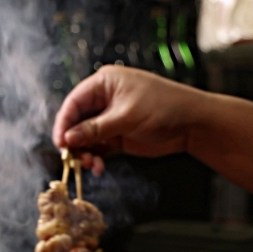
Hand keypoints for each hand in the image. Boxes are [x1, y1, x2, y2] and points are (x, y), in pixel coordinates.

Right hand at [52, 66, 206, 175]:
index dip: (64, 123)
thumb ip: (95, 129)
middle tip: (73, 159)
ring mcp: (110, 118)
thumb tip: (68, 138)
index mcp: (104, 83)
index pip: (74, 102)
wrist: (191, 123)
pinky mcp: (117, 135)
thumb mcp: (125, 117)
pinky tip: (99, 167)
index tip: (61, 143)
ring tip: (91, 165)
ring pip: (85, 137)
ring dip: (85, 153)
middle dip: (74, 141)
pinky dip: (96, 158)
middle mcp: (104, 99)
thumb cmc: (164, 108)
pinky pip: (98, 147)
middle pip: (77, 121)